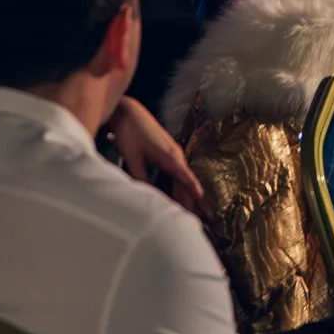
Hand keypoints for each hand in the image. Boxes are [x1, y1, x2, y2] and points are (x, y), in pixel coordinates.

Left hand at [104, 96, 205, 215]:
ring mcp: (172, 153)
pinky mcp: (166, 152)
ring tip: (189, 214)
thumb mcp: (133, 158)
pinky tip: (176, 197)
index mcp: (170, 156)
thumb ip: (141, 178)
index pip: (188, 181)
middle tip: (199, 221)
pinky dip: (178, 186)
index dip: (198, 198)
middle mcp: (175, 154)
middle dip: (193, 202)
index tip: (207, 212)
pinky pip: (177, 173)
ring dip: (185, 195)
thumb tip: (148, 198)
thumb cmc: (129, 133)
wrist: (127, 111)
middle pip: (187, 182)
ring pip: (182, 178)